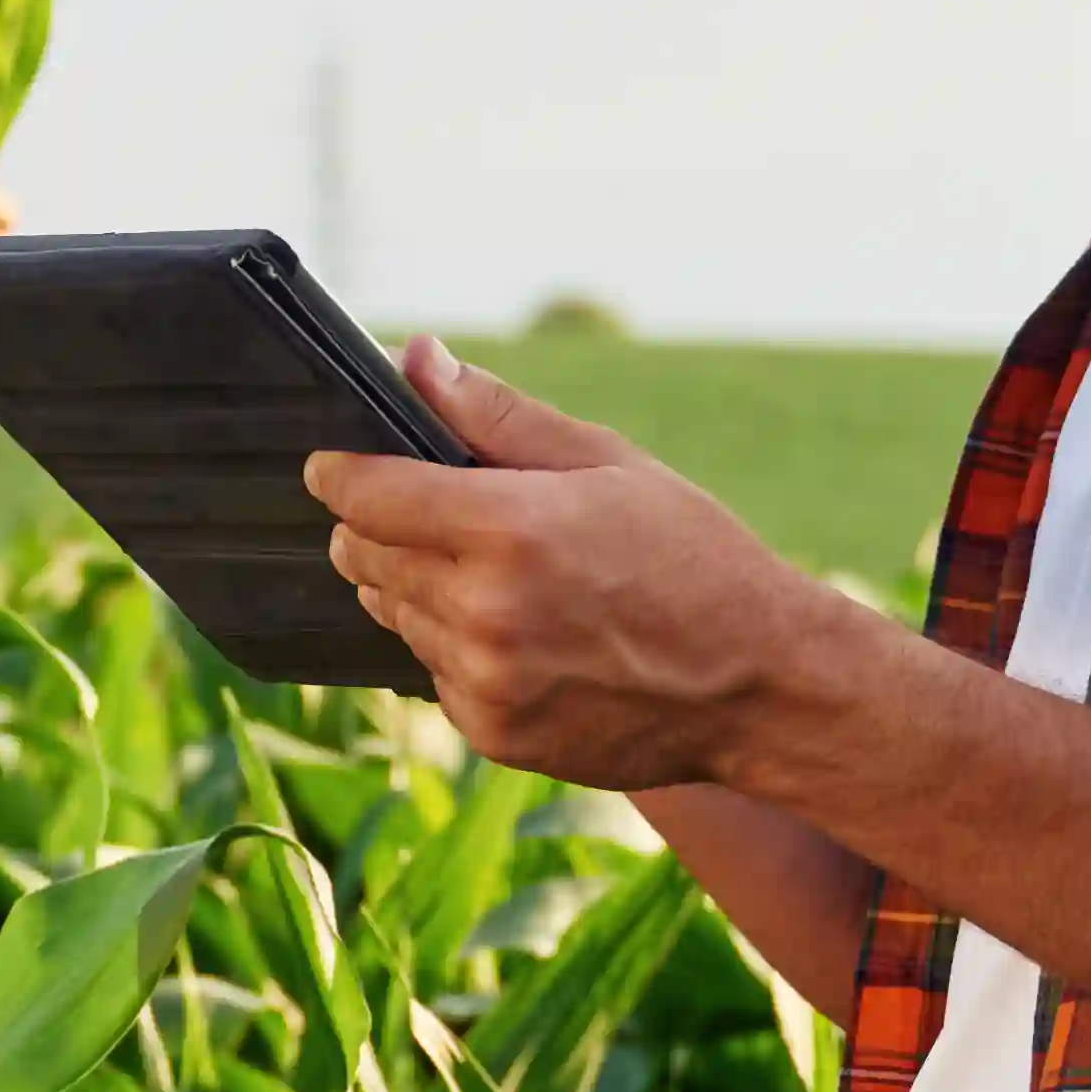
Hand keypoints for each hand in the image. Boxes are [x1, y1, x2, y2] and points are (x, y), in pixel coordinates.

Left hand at [300, 344, 844, 788]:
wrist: (760, 686)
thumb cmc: (694, 557)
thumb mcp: (607, 462)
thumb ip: (497, 414)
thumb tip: (414, 358)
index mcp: (507, 529)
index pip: (367, 494)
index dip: (339, 472)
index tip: (330, 463)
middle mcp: (483, 612)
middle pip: (363, 555)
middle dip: (374, 525)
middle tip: (419, 510)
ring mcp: (485, 682)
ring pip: (392, 614)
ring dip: (415, 585)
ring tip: (489, 570)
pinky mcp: (493, 734)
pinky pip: (433, 672)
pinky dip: (454, 646)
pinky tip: (519, 631)